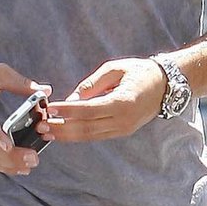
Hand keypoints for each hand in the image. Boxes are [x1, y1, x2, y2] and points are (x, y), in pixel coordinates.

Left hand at [42, 56, 166, 142]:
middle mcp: (123, 120)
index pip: (88, 110)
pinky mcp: (122, 132)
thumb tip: (70, 100)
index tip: (48, 109)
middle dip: (61, 128)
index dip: (67, 111)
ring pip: (90, 135)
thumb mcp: (114, 69)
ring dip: (67, 135)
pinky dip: (78, 135)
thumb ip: (91, 85)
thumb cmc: (140, 72)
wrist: (166, 86)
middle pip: (86, 128)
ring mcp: (123, 129)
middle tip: (40, 126)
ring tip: (47, 132)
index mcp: (123, 102)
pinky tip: (63, 132)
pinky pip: (96, 136)